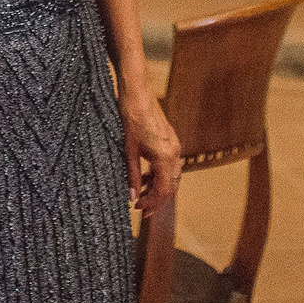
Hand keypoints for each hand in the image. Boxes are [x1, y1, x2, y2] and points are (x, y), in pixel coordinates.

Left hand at [121, 89, 182, 213]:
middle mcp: (175, 153)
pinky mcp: (171, 140)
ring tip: (140, 194)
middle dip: (157, 199)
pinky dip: (159, 174)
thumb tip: (132, 197)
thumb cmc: (131, 118)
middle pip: (171, 186)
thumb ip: (132, 175)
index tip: (139, 210)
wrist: (137, 92)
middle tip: (141, 209)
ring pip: (171, 176)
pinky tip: (144, 176)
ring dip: (157, 187)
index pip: (164, 190)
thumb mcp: (128, 151)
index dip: (152, 203)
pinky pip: (169, 165)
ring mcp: (174, 146)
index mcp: (165, 157)